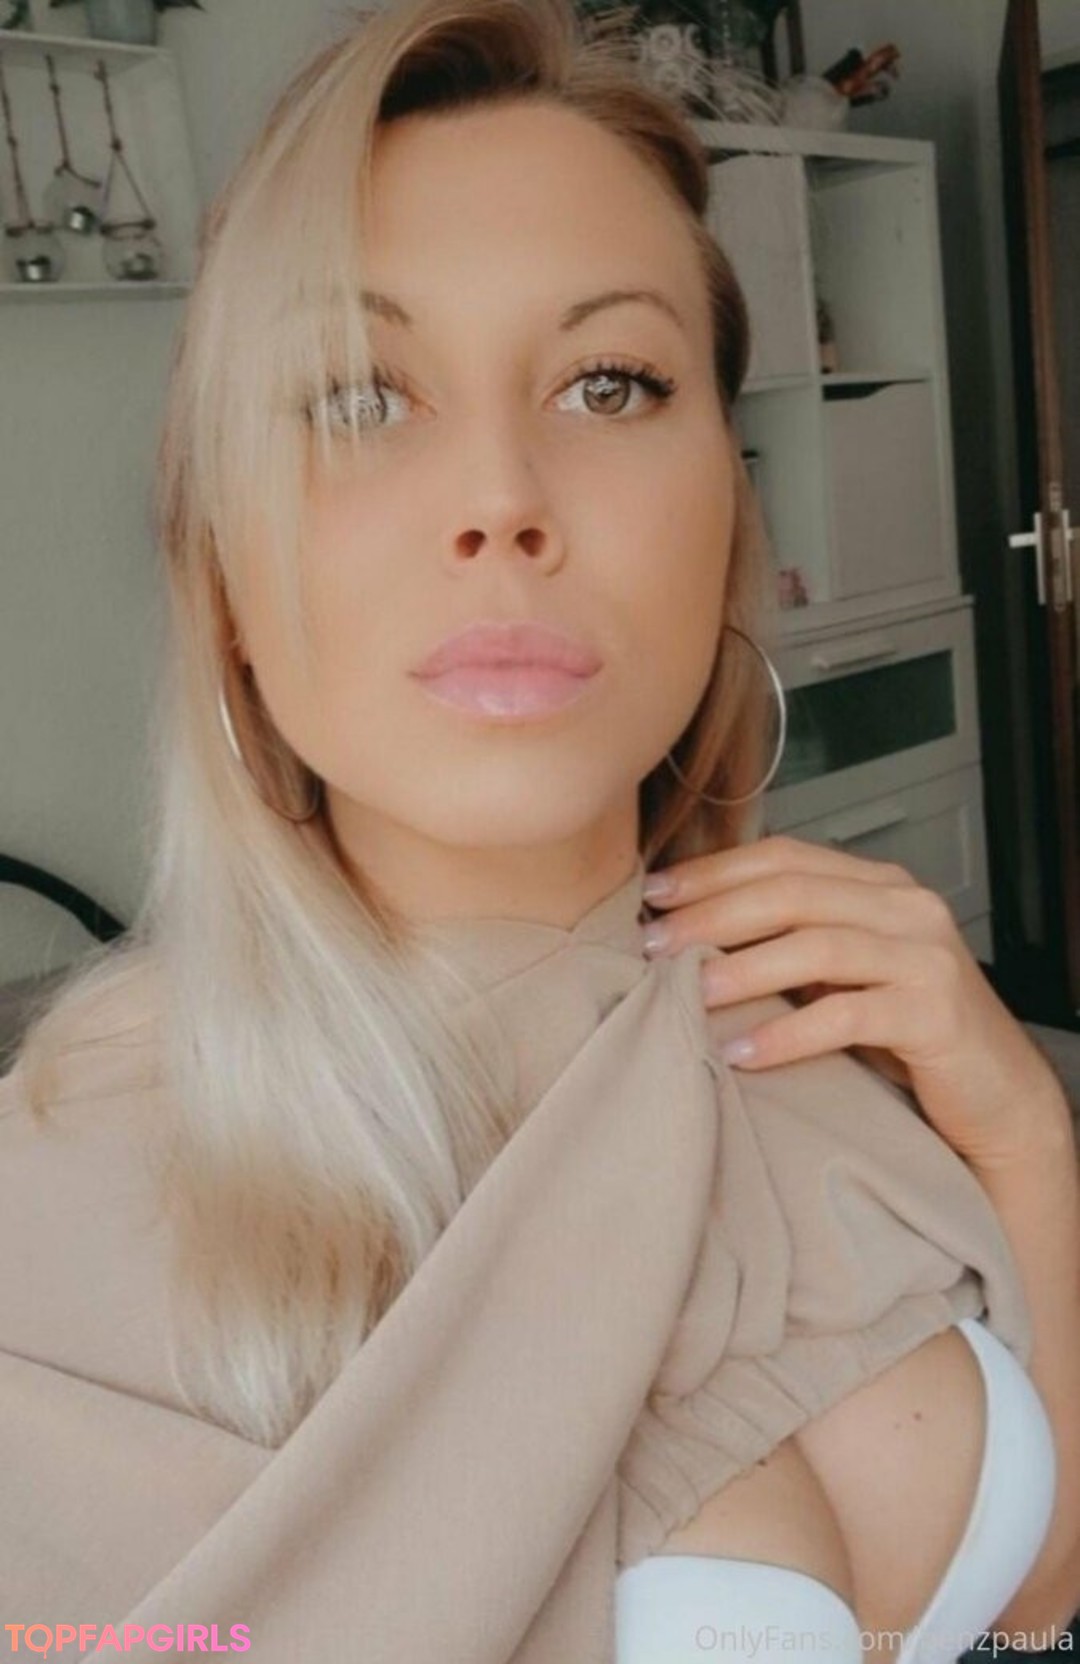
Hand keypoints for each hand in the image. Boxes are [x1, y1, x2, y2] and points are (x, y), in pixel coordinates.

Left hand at [641, 835, 1070, 1170]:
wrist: (996, 1095)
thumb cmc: (905, 1033)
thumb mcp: (844, 974)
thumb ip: (791, 942)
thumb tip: (689, 934)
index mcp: (879, 885)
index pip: (784, 858)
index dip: (714, 872)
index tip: (654, 895)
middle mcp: (906, 906)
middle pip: (793, 893)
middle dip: (713, 915)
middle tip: (655, 944)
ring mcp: (926, 955)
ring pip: (818, 946)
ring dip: (743, 969)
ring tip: (689, 993)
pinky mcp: (936, 1012)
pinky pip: (848, 1015)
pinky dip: (788, 1034)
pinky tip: (743, 1053)